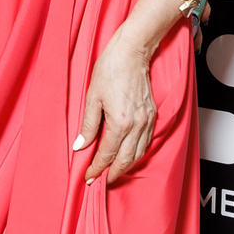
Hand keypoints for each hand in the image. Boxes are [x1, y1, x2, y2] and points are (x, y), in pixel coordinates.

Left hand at [75, 31, 157, 184]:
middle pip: (125, 160)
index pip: (107, 154)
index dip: (97, 168)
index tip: (89, 176)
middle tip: (101, 180)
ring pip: (138, 154)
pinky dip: (137, 153)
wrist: (131, 53)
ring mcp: (147, 121)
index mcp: (120, 123)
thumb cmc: (111, 69)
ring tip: (113, 172)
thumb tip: (81, 145)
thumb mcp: (92, 97)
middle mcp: (136, 125)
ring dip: (126, 166)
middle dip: (112, 173)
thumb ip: (88, 125)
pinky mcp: (152, 116)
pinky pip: (146, 142)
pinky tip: (128, 155)